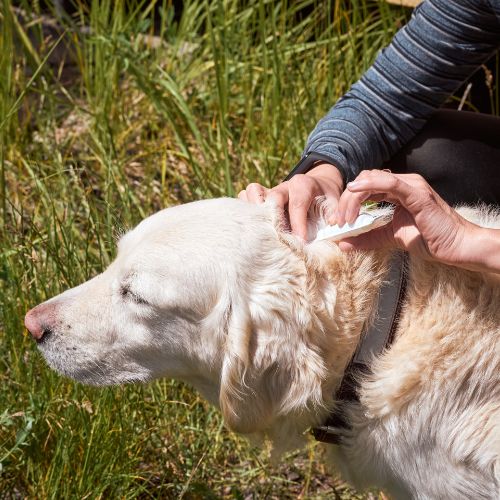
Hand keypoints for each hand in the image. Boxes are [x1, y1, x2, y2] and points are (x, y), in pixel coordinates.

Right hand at [238, 163, 343, 240]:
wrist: (317, 187)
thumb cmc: (325, 199)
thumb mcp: (335, 203)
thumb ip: (335, 214)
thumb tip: (334, 225)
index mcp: (303, 185)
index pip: (298, 203)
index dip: (298, 223)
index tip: (301, 241)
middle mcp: (284, 186)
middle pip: (273, 196)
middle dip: (275, 218)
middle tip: (279, 238)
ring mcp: (269, 190)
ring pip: (253, 191)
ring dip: (254, 210)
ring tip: (260, 230)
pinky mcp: (259, 197)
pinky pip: (244, 197)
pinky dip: (245, 210)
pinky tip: (252, 227)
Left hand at [336, 169, 499, 272]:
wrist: (457, 246)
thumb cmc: (429, 239)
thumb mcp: (389, 238)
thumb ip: (367, 238)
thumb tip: (342, 243)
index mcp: (398, 191)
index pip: (366, 187)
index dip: (348, 201)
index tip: (337, 221)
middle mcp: (404, 183)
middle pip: (366, 181)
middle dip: (347, 200)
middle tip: (338, 221)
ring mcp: (412, 186)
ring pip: (373, 180)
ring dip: (354, 198)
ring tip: (345, 218)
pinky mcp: (418, 194)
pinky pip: (391, 183)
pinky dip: (371, 185)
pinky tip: (355, 190)